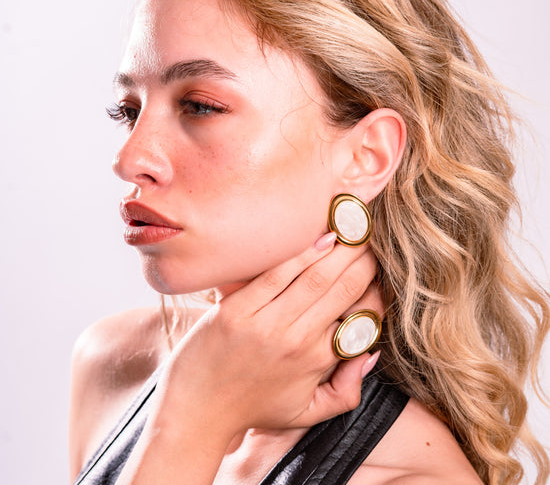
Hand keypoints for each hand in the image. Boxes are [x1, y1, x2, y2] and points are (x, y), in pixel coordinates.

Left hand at [154, 233, 383, 433]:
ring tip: (357, 228)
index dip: (378, 289)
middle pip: (343, 289)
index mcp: (317, 362)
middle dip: (365, 259)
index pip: (362, 318)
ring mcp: (265, 323)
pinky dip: (302, 254)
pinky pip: (276, 275)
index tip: (382, 268)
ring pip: (315, 277)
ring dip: (341, 250)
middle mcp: (297, 340)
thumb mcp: (306, 413)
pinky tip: (323, 237)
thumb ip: (347, 391)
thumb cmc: (254, 408)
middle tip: (375, 237)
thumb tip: (370, 354)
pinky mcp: (237, 310)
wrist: (197, 411)